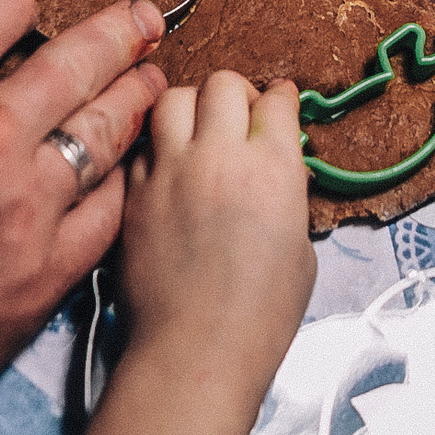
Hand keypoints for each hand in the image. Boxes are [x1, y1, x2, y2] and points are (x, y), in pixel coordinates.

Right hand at [0, 0, 165, 434]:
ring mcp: (24, 209)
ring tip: (153, 84)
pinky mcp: (44, 277)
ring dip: (134, 100)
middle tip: (139, 23)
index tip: (18, 4)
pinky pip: (106, 215)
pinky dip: (119, 186)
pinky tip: (125, 175)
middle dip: (114, 33)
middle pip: (76, 59)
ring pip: (105, 132)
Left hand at [116, 73, 312, 390]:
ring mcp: (170, 171)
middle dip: (237, 93)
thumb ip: (287, 196)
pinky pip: (142, 144)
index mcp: (273, 167)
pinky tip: (168, 167)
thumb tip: (276, 174)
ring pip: (172, 98)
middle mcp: (220, 156)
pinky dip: (157, 145)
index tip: (280, 102)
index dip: (281, 98)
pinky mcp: (133, 193)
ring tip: (197, 130)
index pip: (277, 100)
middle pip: (223, 83)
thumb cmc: (261, 315)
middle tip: (240, 115)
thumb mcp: (300, 249)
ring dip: (190, 106)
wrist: (196, 350)